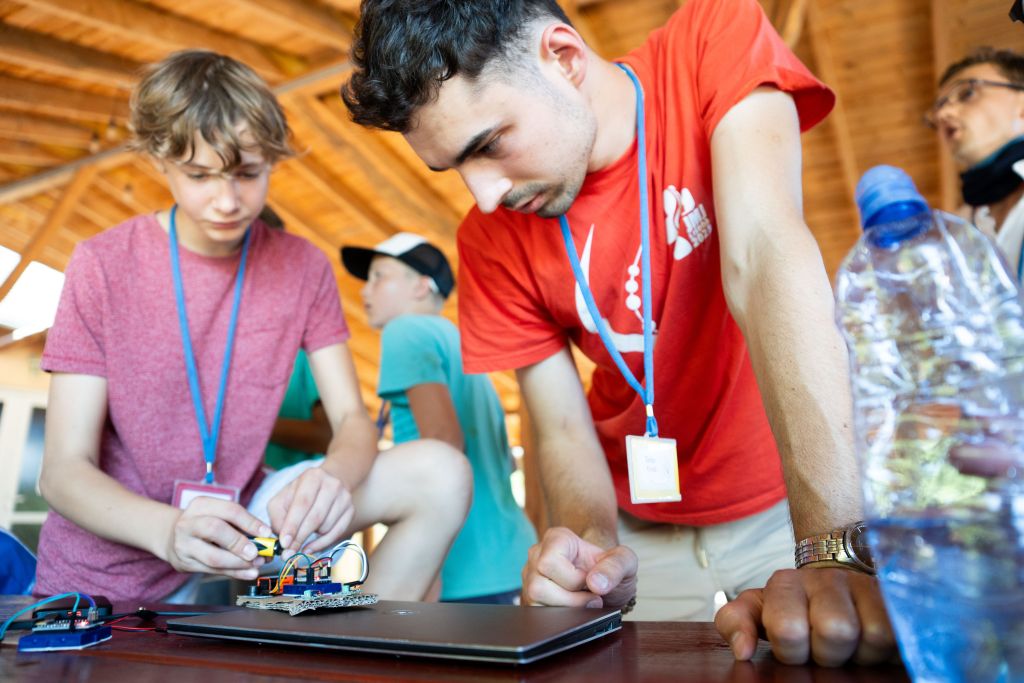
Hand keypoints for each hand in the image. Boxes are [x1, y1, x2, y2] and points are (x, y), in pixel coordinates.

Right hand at [166, 496, 272, 579]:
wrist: (172, 537)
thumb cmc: (205, 524)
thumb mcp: (218, 516)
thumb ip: (241, 526)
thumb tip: (267, 540)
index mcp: (200, 505)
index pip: (229, 510)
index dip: (250, 522)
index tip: (267, 533)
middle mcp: (188, 523)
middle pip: (215, 530)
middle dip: (239, 542)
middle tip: (257, 552)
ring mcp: (183, 544)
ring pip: (213, 556)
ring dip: (239, 562)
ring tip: (256, 564)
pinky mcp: (184, 563)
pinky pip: (212, 571)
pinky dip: (234, 573)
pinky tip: (248, 573)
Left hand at [267, 466, 352, 555]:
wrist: (327, 483)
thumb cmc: (299, 494)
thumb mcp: (283, 499)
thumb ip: (278, 518)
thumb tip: (282, 541)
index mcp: (312, 477)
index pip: (302, 503)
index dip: (293, 525)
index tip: (284, 543)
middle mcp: (332, 484)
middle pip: (315, 517)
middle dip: (299, 538)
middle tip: (287, 553)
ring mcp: (344, 497)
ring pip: (326, 527)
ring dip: (310, 537)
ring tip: (301, 534)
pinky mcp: (350, 510)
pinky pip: (336, 534)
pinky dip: (321, 544)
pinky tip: (310, 547)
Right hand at [521, 526, 637, 609]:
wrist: (605, 583)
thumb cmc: (610, 567)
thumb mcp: (625, 562)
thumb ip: (616, 566)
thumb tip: (595, 583)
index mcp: (556, 538)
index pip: (550, 563)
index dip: (573, 579)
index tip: (591, 581)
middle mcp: (537, 555)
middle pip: (538, 586)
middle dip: (570, 600)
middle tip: (592, 599)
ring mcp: (529, 577)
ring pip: (533, 600)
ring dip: (564, 610)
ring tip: (582, 604)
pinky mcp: (528, 598)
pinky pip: (534, 614)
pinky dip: (557, 618)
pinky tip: (571, 610)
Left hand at [715, 566, 896, 666]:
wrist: (836, 579)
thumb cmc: (793, 607)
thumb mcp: (757, 611)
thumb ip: (735, 623)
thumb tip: (742, 651)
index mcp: (784, 584)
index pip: (788, 628)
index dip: (793, 650)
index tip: (795, 647)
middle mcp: (825, 579)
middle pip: (836, 631)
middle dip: (830, 653)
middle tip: (826, 649)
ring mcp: (864, 586)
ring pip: (873, 635)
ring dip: (862, 652)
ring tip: (850, 646)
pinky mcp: (896, 597)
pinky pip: (901, 633)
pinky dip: (889, 648)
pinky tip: (872, 643)